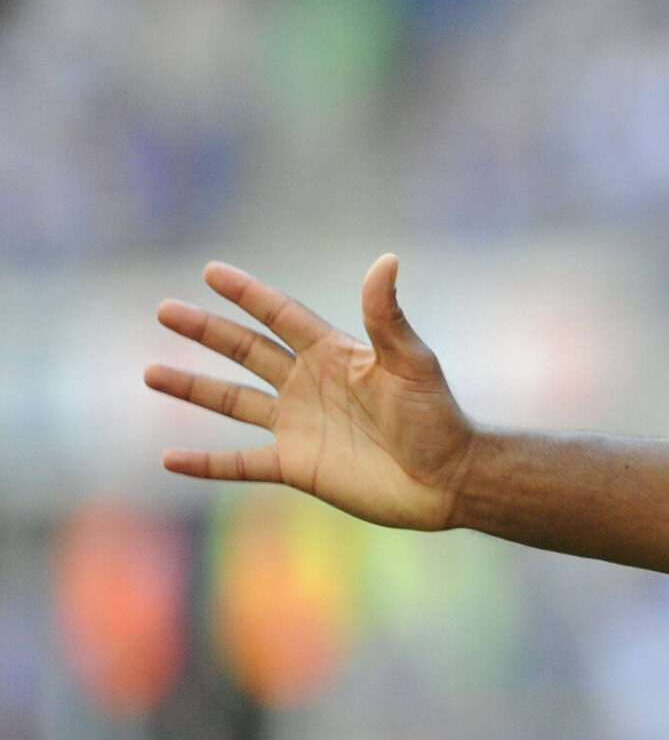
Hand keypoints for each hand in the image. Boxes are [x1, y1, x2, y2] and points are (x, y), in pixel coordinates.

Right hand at [145, 255, 477, 530]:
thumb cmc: (437, 417)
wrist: (447, 479)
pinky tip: (169, 458)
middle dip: (207, 331)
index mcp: (334, 355)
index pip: (281, 315)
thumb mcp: (411, 362)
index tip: (211, 271)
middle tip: (164, 309)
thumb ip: (387, 316)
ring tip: (150, 372)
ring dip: (193, 388)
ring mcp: (299, 426)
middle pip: (247, 350)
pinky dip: (206, 464)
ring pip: (233, 402)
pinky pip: (240, 464)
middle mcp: (309, 386)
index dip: (248, 294)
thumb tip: (386, 259)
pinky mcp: (296, 466)